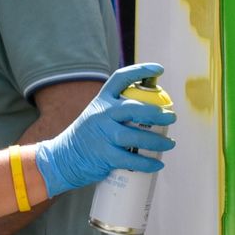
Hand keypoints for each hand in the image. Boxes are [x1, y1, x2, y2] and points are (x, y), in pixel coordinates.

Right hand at [35, 63, 176, 195]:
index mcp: (101, 101)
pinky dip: (146, 163)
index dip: (141, 71)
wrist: (63, 157)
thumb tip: (154, 111)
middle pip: (134, 108)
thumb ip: (119, 111)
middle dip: (156, 113)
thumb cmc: (89, 136)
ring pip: (135, 136)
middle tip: (171, 117)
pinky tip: (157, 164)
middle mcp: (101, 114)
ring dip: (156, 141)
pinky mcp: (104, 155)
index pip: (120, 78)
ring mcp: (102, 135)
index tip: (158, 70)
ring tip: (169, 144)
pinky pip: (131, 159)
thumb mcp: (97, 115)